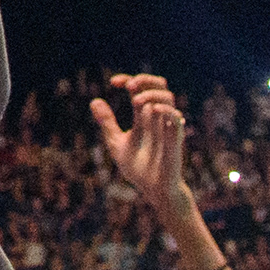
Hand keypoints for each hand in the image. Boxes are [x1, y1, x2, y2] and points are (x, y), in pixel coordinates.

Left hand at [90, 77, 191, 215]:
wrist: (153, 190)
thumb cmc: (138, 168)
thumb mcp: (116, 143)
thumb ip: (107, 123)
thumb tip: (94, 101)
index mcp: (143, 117)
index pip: (139, 89)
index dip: (128, 80)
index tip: (113, 83)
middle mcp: (156, 118)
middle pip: (159, 86)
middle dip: (145, 80)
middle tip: (129, 86)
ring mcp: (166, 126)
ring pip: (168, 97)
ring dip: (152, 94)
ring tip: (135, 101)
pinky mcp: (175, 139)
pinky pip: (176, 118)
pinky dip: (165, 109)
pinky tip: (152, 110)